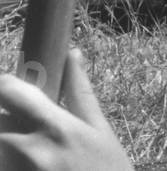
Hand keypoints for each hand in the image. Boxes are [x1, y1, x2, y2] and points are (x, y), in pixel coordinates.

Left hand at [0, 49, 132, 170]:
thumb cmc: (109, 170)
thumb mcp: (101, 131)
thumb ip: (80, 93)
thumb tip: (72, 53)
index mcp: (56, 127)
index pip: (10, 90)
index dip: (4, 83)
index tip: (7, 86)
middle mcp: (31, 149)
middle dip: (5, 115)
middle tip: (22, 120)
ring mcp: (19, 169)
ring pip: (1, 143)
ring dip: (8, 140)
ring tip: (31, 145)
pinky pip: (5, 162)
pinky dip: (9, 158)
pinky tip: (31, 159)